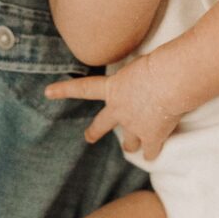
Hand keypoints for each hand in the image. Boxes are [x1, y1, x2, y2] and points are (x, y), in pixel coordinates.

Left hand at [45, 53, 181, 159]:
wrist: (171, 81)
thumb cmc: (161, 63)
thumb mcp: (141, 63)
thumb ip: (137, 74)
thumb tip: (149, 75)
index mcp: (113, 89)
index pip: (83, 88)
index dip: (64, 90)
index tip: (47, 92)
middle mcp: (120, 111)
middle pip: (102, 124)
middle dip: (94, 132)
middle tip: (88, 138)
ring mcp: (135, 126)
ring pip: (130, 143)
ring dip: (132, 145)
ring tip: (133, 148)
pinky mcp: (152, 138)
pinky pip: (150, 152)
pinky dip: (153, 152)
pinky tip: (153, 154)